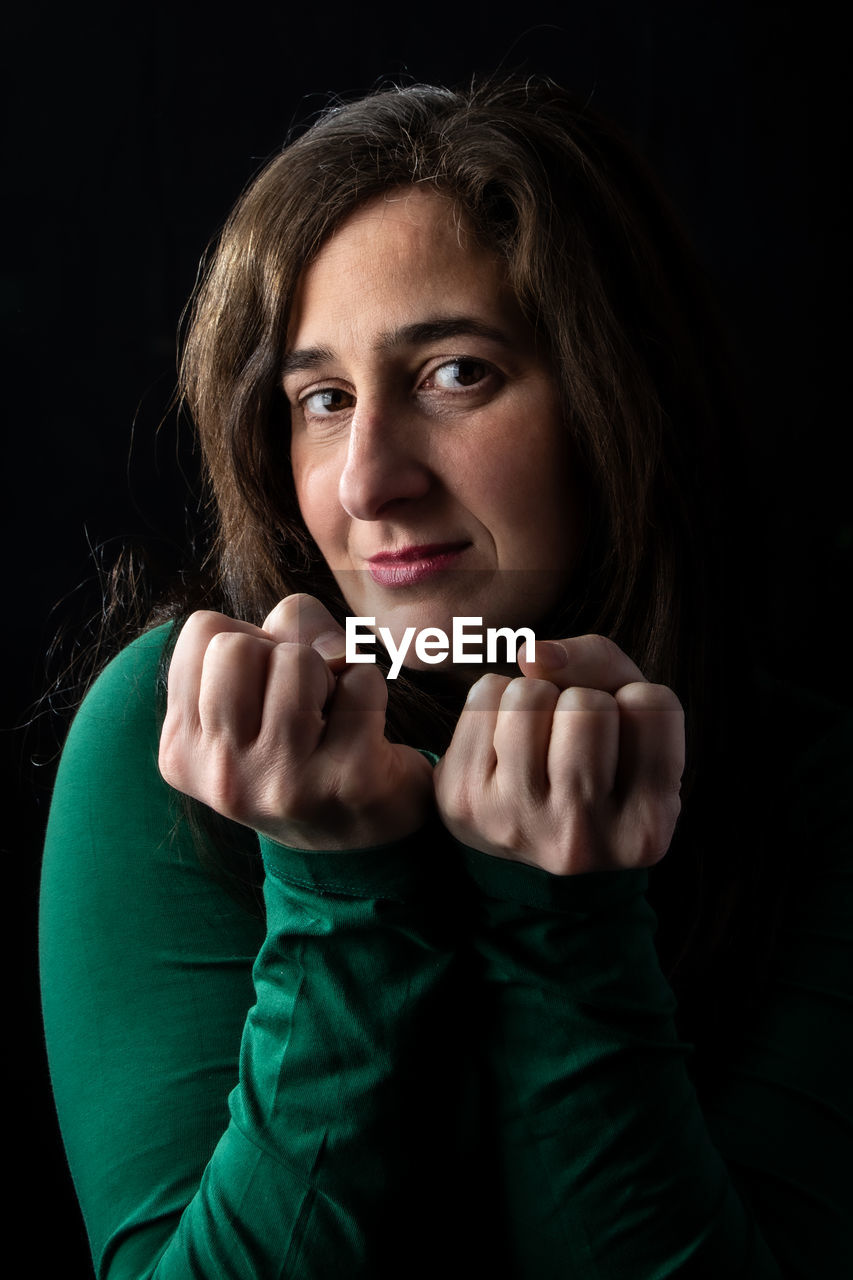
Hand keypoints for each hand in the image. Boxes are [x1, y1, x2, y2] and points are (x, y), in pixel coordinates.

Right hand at [159, 594, 433, 849]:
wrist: (365, 830)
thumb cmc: (307, 741)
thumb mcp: (262, 687)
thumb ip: (282, 628)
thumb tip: (322, 641)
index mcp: (183, 749)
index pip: (201, 630)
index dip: (248, 641)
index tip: (265, 686)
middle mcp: (222, 773)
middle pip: (236, 646)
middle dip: (281, 655)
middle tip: (301, 701)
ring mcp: (281, 781)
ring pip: (297, 659)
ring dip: (327, 672)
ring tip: (331, 715)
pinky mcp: (347, 781)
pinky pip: (359, 682)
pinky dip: (369, 689)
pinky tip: (364, 730)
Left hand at [433, 635, 683, 874]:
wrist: (531, 827)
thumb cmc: (597, 756)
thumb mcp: (629, 716)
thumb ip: (603, 663)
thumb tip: (532, 654)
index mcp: (644, 830)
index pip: (649, 705)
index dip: (634, 700)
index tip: (624, 739)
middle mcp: (581, 839)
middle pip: (587, 704)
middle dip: (581, 700)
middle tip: (575, 739)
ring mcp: (515, 822)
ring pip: (530, 694)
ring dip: (537, 695)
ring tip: (540, 735)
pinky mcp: (462, 801)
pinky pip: (484, 694)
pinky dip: (497, 698)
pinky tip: (504, 740)